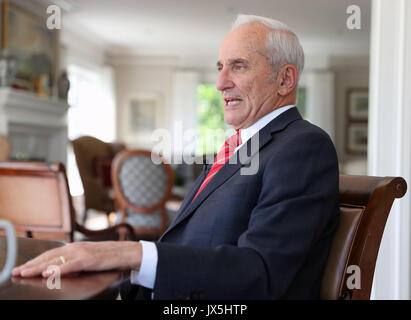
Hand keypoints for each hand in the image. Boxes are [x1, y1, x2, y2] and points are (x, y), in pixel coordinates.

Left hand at [12, 241, 141, 277]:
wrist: (126, 252)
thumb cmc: (108, 256)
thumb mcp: (88, 257)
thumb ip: (74, 262)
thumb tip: (60, 269)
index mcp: (74, 247)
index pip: (50, 254)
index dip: (35, 261)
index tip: (23, 268)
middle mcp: (75, 247)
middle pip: (49, 256)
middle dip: (32, 265)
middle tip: (17, 272)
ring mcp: (81, 252)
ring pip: (55, 260)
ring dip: (39, 267)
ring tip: (26, 273)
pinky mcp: (88, 259)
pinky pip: (70, 265)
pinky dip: (57, 269)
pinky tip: (48, 273)